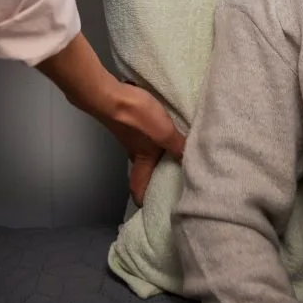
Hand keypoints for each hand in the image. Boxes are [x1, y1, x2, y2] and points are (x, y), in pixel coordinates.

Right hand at [36, 34, 185, 204]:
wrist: (111, 95)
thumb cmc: (137, 118)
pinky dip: (154, 135)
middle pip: (143, 169)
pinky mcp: (129, 119)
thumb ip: (178, 146)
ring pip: (144, 150)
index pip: (138, 188)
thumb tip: (192, 160)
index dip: (143, 200)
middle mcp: (133, 150)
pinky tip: (164, 126)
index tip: (155, 207)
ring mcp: (130, 134)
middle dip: (156, 175)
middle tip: (173, 177)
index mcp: (141, 160)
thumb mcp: (164, 133)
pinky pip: (144, 132)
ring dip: (157, 153)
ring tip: (174, 151)